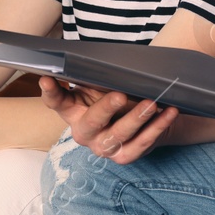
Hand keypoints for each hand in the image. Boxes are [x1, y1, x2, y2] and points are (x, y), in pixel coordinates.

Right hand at [39, 77, 177, 163]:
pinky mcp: (123, 157)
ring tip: (153, 103)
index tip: (46, 78)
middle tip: (121, 95)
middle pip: (91, 122)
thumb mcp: (102, 85)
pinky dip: (157, 128)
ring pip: (119, 135)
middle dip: (106, 108)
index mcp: (73, 111)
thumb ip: (94, 75)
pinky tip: (168, 113)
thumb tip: (90, 58)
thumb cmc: (117, 96)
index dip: (50, 91)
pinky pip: (141, 144)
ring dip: (137, 118)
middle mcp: (84, 132)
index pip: (56, 101)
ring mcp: (103, 147)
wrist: (144, 120)